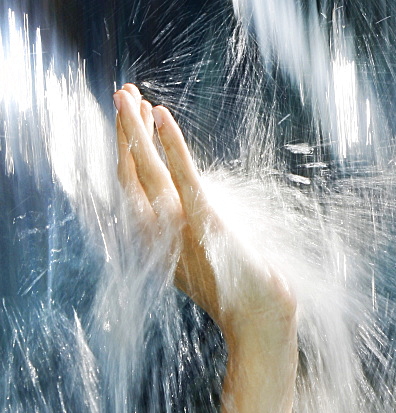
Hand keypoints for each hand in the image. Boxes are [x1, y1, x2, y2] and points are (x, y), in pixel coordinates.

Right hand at [114, 84, 296, 360]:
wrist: (257, 319)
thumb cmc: (237, 287)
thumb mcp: (202, 252)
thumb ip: (187, 227)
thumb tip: (185, 201)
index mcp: (155, 236)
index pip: (132, 183)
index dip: (128, 146)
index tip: (132, 113)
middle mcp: (158, 231)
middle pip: (132, 171)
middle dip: (125, 129)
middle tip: (121, 92)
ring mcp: (178, 226)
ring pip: (147, 169)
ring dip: (136, 129)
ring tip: (128, 95)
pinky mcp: (205, 220)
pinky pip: (183, 176)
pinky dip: (171, 145)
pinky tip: (161, 116)